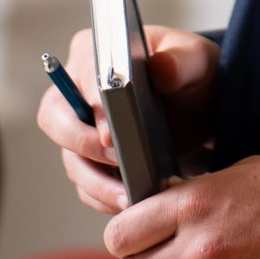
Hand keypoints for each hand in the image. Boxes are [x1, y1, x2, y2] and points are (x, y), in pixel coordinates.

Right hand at [34, 25, 217, 215]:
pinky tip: (131, 204)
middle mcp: (77, 91)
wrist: (202, 107)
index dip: (91, 109)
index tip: (111, 135)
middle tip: (119, 163)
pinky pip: (87, 186)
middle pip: (57, 122)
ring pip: (72, 161)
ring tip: (128, 197)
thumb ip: (181, 60)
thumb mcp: (195, 59)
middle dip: (85, 148)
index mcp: (94, 54)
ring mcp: (81, 129)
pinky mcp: (93, 162)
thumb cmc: (191, 73)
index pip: (79, 80)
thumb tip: (160, 69)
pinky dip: (105, 198)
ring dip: (97, 183)